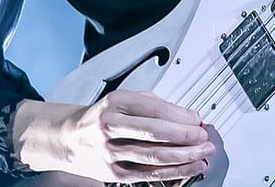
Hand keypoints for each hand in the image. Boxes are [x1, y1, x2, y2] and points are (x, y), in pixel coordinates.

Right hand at [12, 91, 211, 183]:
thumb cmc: (102, 116)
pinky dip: (172, 173)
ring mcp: (111, 152)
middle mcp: (111, 127)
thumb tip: (188, 116)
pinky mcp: (114, 172)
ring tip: (202, 154)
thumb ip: (156, 105)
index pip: (154, 110)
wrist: (71, 138)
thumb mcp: (125, 99)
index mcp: (116, 104)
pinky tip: (187, 168)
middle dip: (185, 137)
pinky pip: (148, 175)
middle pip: (155, 134)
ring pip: (154, 157)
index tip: (198, 120)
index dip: (180, 116)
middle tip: (204, 137)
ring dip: (184, 157)